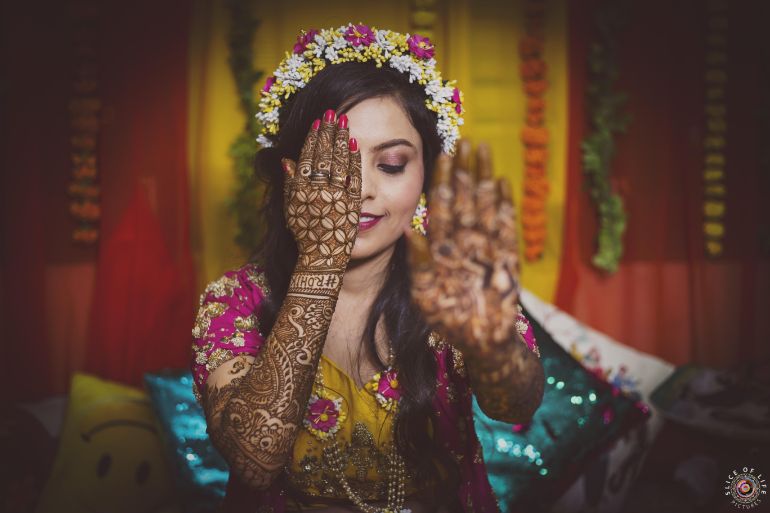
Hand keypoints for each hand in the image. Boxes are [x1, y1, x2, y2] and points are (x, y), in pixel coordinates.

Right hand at [282, 110, 361, 273]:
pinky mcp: (350, 205)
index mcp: (300, 190)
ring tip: (344, 122)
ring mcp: (334, 197)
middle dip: (328, 132)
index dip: (313, 138)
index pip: (307, 157)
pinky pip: (352, 178)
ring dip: (341, 140)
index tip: (318, 121)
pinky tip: (354, 145)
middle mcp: (316, 192)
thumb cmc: (305, 236)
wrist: (321, 260)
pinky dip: (353, 160)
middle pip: (323, 155)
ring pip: (338, 163)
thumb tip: (285, 160)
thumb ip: (289, 185)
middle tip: (333, 112)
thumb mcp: (291, 210)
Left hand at [404, 139, 520, 352]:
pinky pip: (506, 225)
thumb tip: (410, 232)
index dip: (442, 180)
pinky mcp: (507, 256)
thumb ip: (420, 265)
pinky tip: (502, 181)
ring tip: (482, 148)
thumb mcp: (425, 294)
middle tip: (464, 139)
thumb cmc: (448, 320)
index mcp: (441, 247)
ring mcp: (486, 246)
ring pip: (484, 203)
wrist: (481, 342)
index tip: (441, 154)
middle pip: (464, 196)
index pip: (441, 205)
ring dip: (483, 177)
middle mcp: (463, 240)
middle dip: (464, 169)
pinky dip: (504, 203)